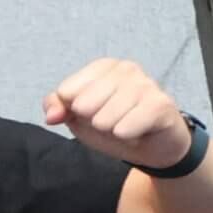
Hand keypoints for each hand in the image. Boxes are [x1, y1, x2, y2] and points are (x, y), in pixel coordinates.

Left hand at [40, 57, 196, 170]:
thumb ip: (58, 107)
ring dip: (111, 132)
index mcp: (103, 67)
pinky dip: (126, 138)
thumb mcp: (79, 116)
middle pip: (83, 106)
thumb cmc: (114, 124)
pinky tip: (138, 133)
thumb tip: (51, 115)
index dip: (74, 111)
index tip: (94, 113)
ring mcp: (146, 84)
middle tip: (113, 122)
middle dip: (93, 123)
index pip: (66, 92)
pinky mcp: (160, 105)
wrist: (153, 146)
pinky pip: (124, 129)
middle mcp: (126, 69)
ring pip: (103, 120)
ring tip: (126, 126)